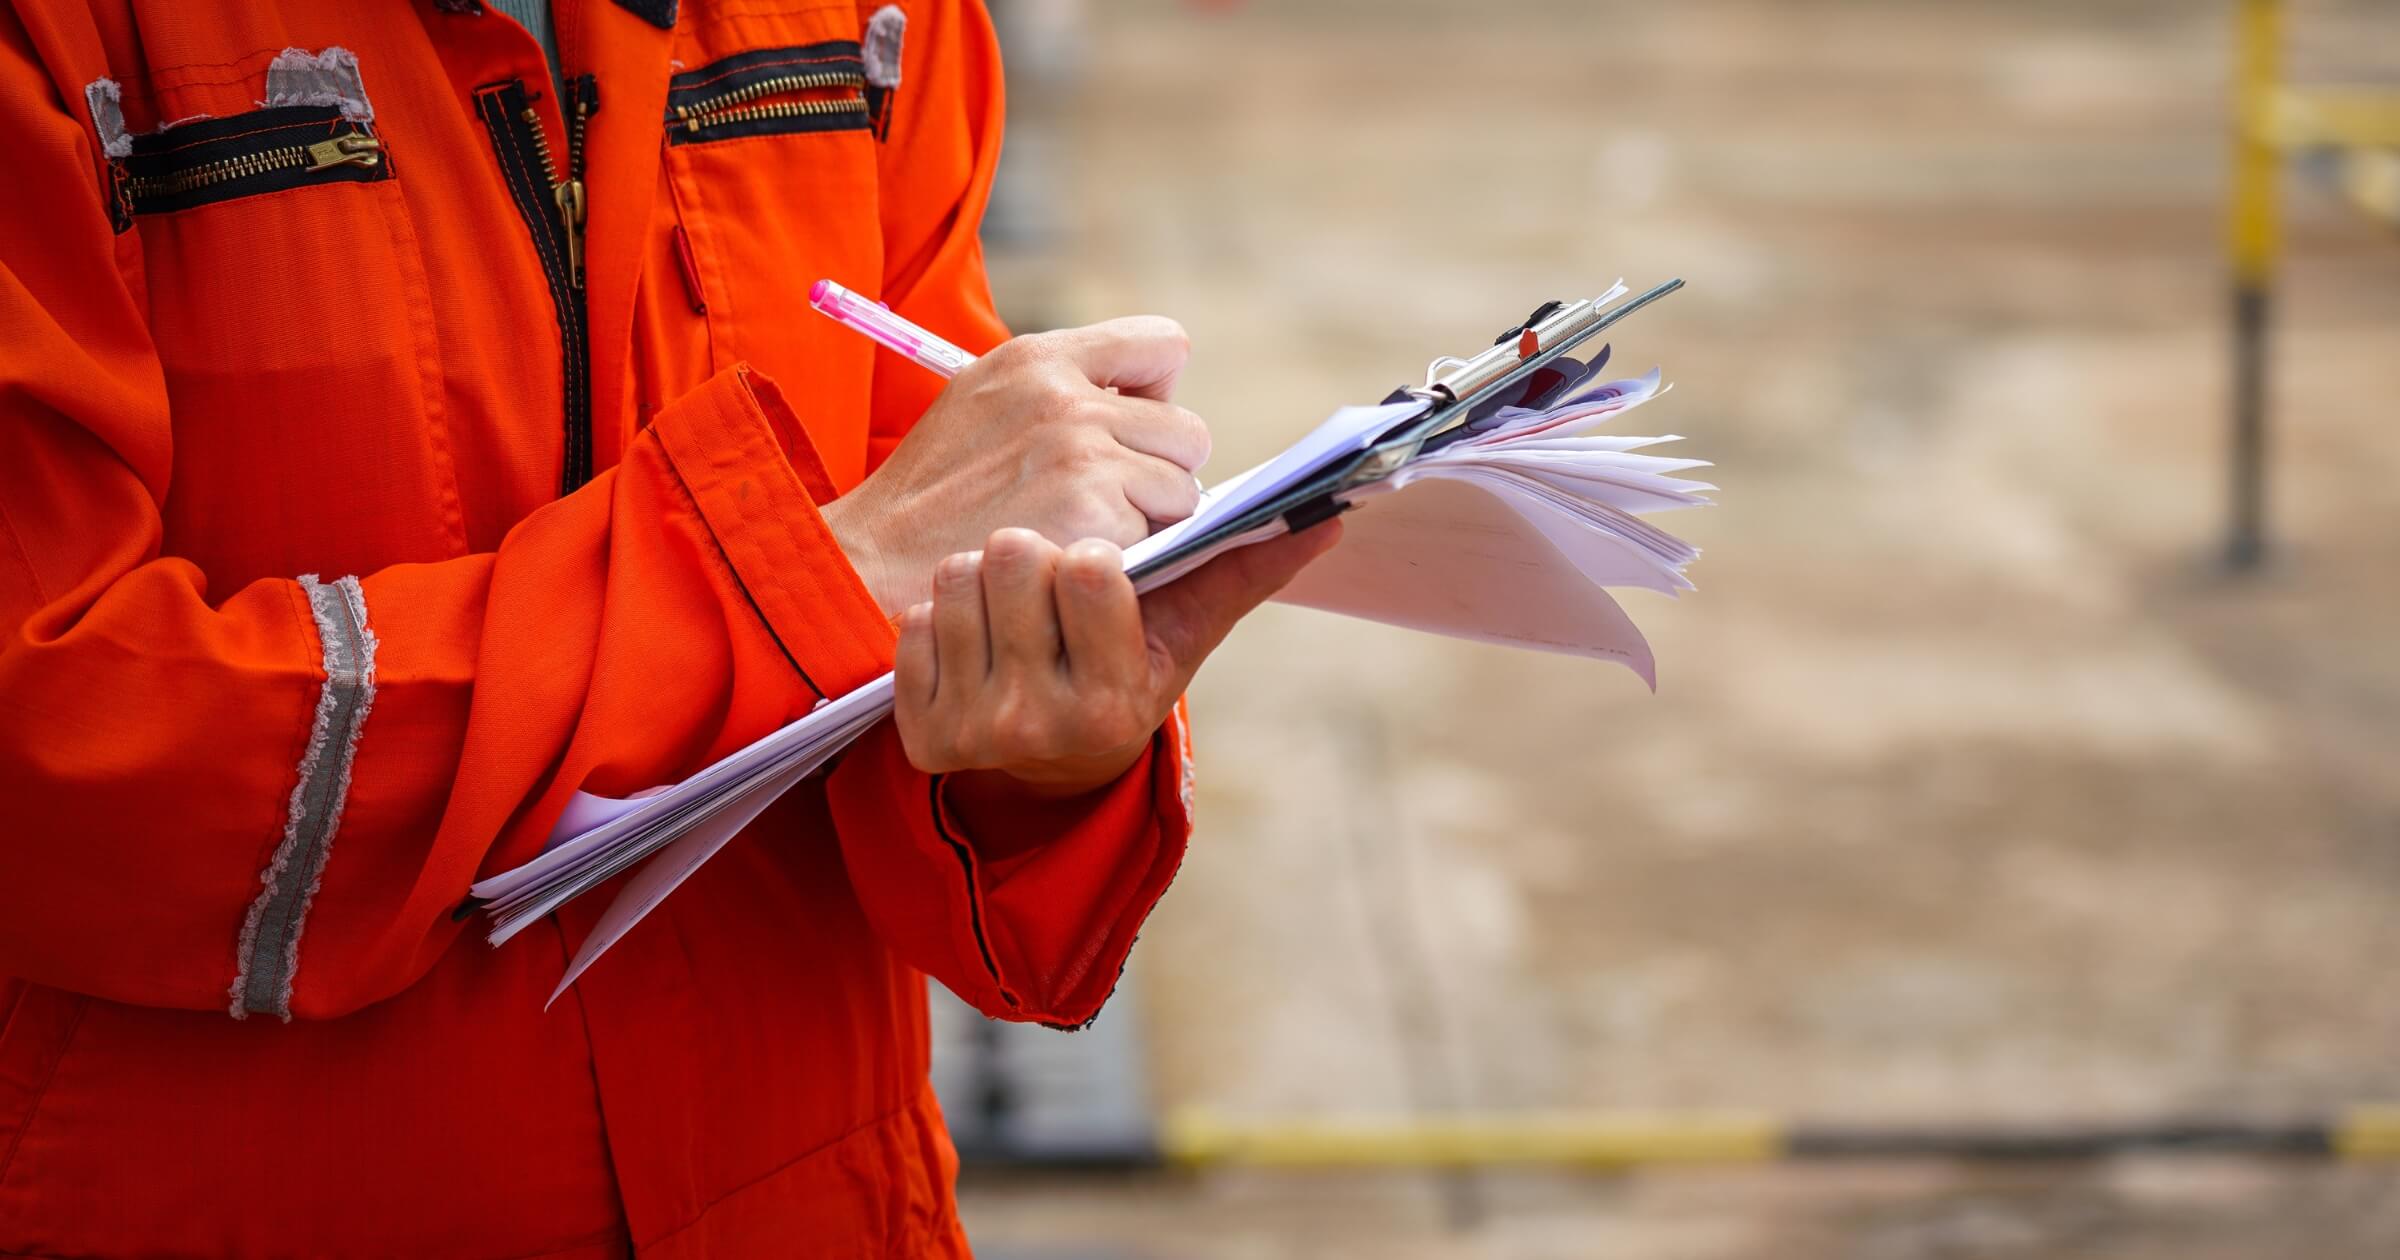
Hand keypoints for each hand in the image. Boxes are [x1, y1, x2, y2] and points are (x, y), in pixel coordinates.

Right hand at [821, 317, 1210, 615]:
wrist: (876, 558)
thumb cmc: (934, 491)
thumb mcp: (984, 401)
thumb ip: (1063, 386)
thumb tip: (1150, 400)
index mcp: (1040, 358)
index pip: (1164, 345)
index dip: (1159, 391)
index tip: (1130, 426)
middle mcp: (1068, 399)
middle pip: (1188, 431)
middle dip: (1161, 470)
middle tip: (1110, 499)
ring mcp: (1084, 459)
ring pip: (1182, 490)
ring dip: (1149, 519)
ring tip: (1085, 531)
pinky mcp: (1094, 519)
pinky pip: (1159, 538)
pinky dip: (1127, 558)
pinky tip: (1072, 557)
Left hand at [893, 519, 1343, 796]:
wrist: (1049, 767)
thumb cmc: (1125, 675)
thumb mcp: (1183, 637)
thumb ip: (1242, 573)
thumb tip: (1324, 519)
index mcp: (1111, 702)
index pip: (1091, 567)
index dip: (1096, 553)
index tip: (1100, 570)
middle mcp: (1039, 726)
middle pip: (1016, 555)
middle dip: (1037, 552)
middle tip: (1049, 580)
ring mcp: (973, 731)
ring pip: (961, 575)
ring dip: (985, 576)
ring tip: (1014, 608)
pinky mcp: (921, 731)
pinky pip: (916, 618)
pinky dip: (942, 616)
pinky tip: (974, 642)